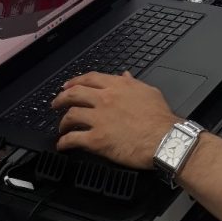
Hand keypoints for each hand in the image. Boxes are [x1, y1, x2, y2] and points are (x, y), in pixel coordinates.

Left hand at [51, 71, 175, 168]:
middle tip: (56, 104)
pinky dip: (64, 142)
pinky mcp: (96, 140)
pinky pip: (73, 139)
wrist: (166, 139)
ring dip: (62, 122)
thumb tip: (125, 76)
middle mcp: (105, 99)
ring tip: (61, 128)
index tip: (68, 85)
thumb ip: (133, 83)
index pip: (89, 78)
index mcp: (117, 86)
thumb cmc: (161, 118)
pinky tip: (62, 145)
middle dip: (61, 99)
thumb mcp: (149, 92)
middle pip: (74, 94)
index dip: (75, 81)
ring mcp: (99, 119)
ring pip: (70, 115)